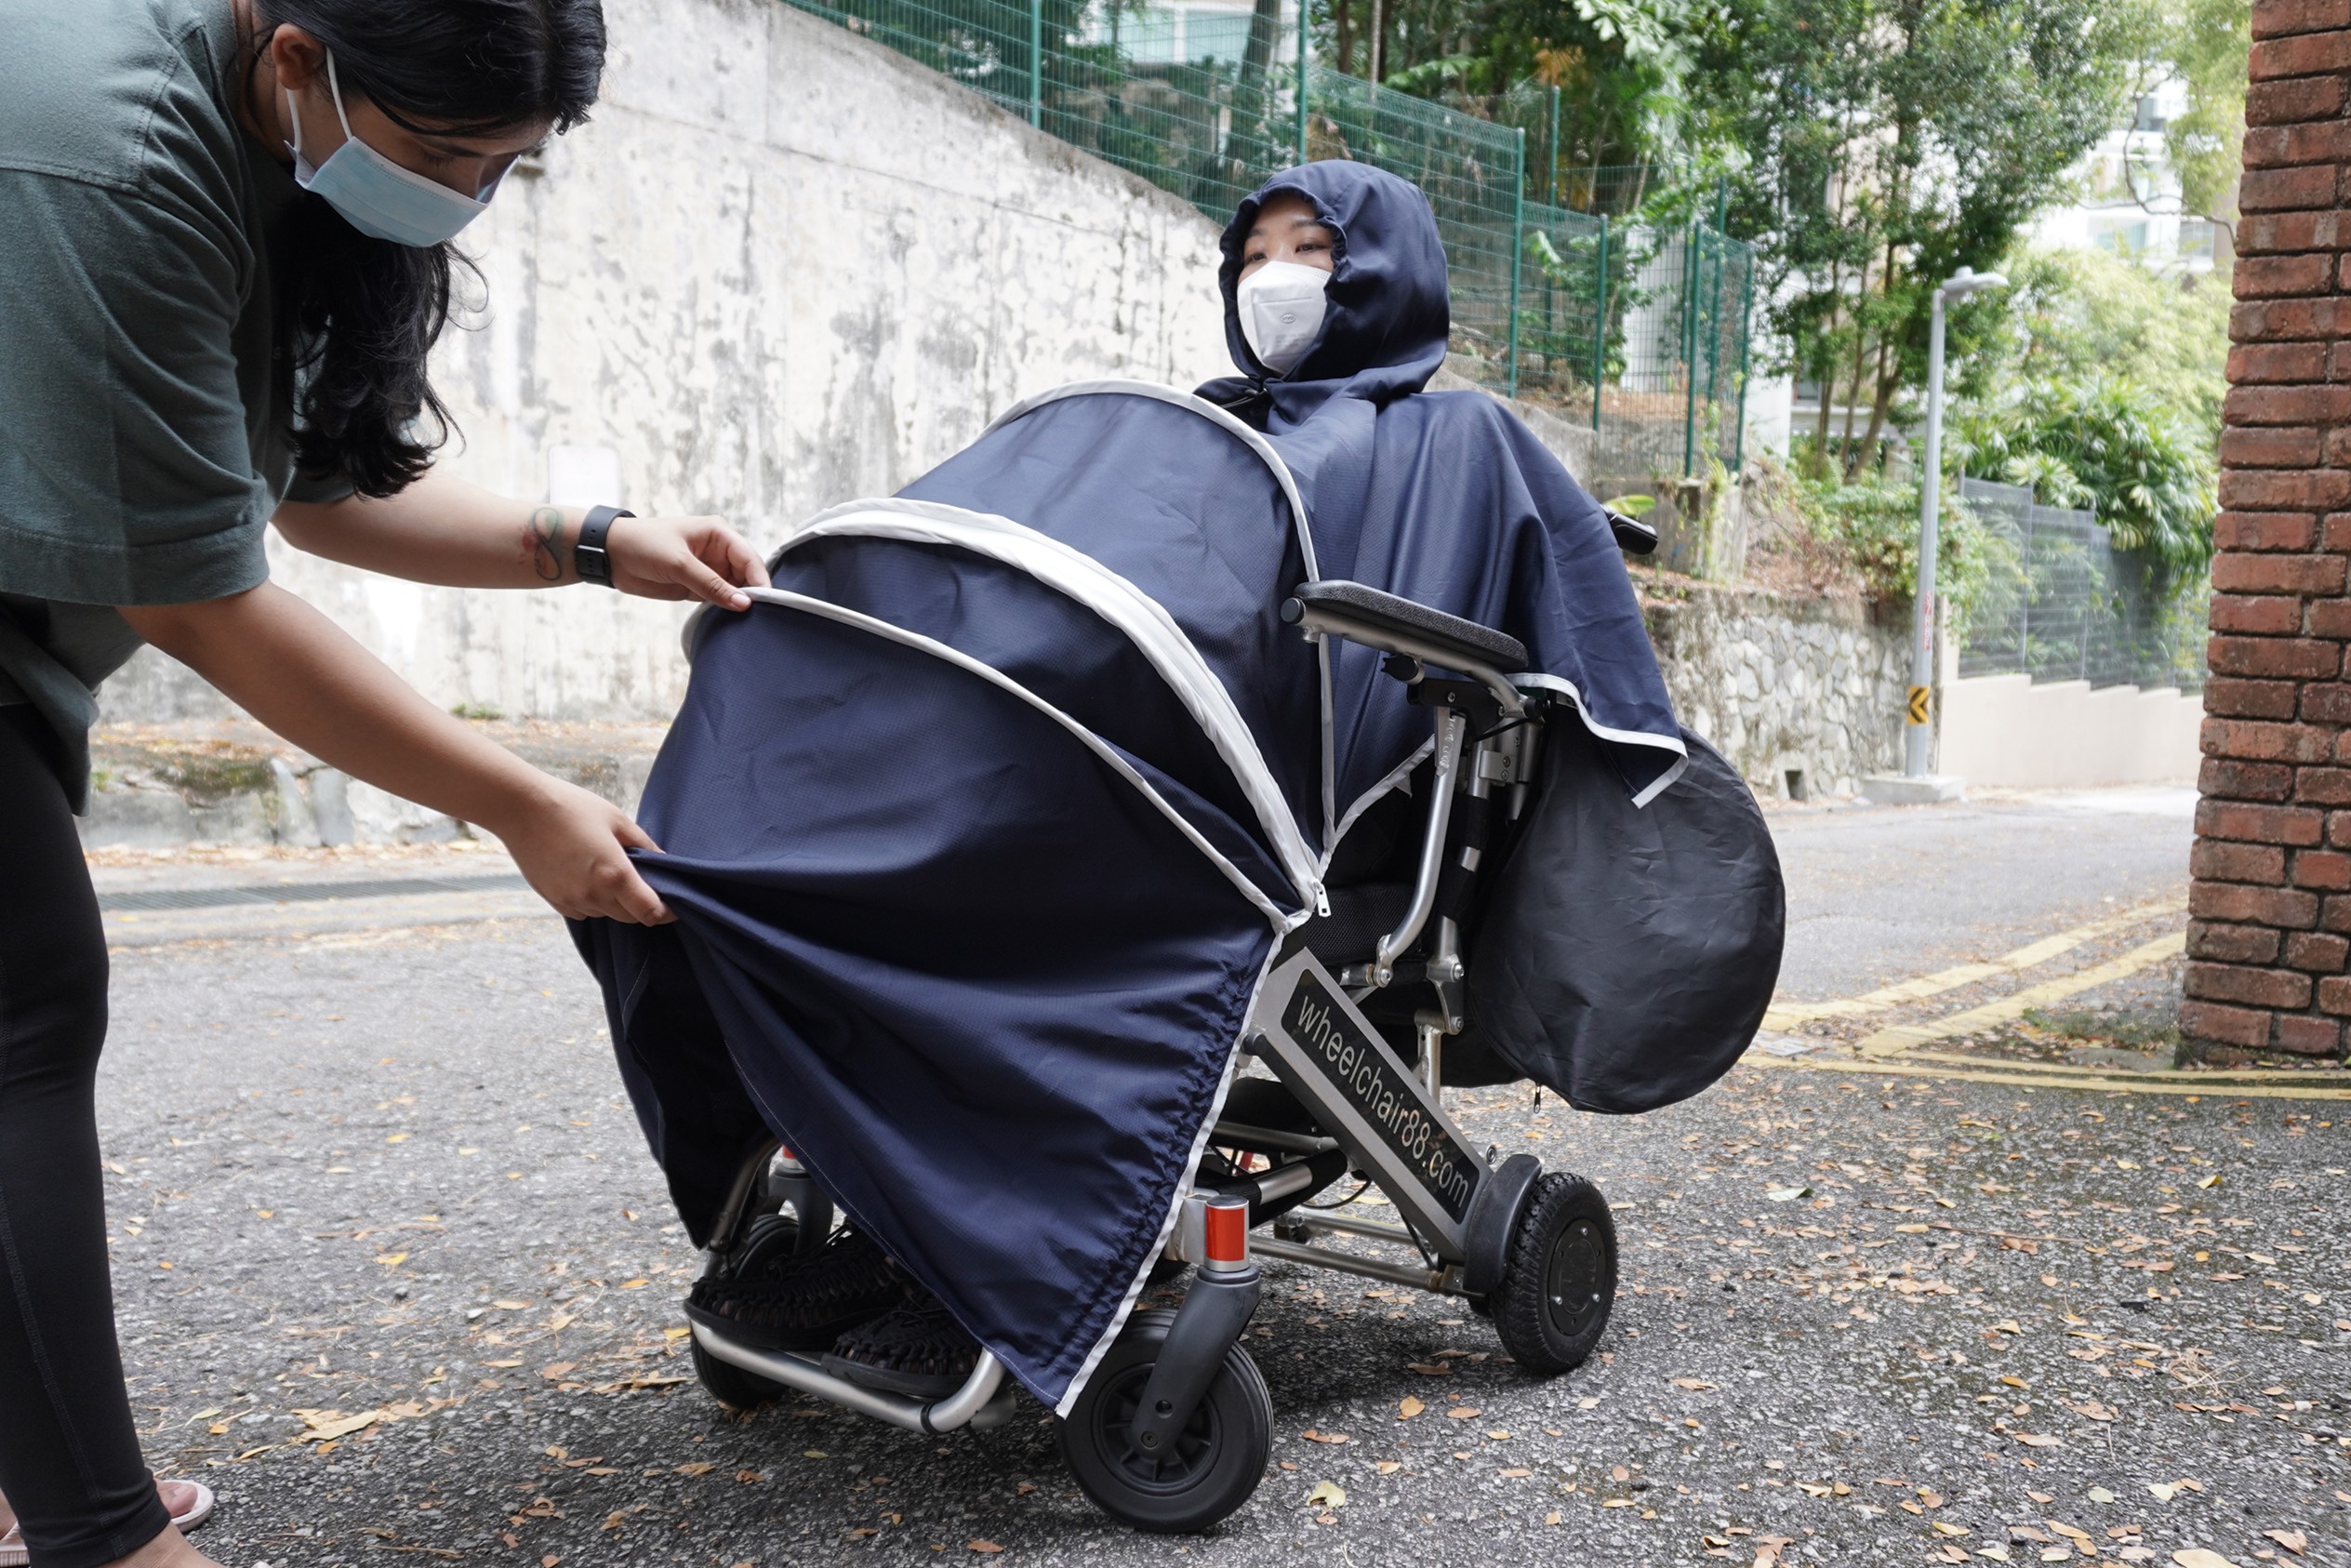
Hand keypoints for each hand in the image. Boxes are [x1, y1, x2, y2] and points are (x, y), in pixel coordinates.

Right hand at [483, 777, 675, 924]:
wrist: (520, 808)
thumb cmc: (572, 807)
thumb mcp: (617, 819)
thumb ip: (644, 845)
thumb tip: (663, 861)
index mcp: (615, 875)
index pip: (651, 912)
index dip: (668, 913)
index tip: (674, 906)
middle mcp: (593, 895)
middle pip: (631, 918)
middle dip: (643, 906)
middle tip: (646, 884)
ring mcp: (571, 901)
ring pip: (606, 914)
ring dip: (616, 903)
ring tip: (611, 873)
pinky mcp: (553, 900)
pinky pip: (583, 912)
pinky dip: (593, 902)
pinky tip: (587, 876)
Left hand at [606, 513, 769, 609]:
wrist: (611, 555)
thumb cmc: (643, 545)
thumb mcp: (679, 563)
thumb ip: (712, 585)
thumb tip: (743, 603)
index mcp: (718, 534)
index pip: (749, 557)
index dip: (760, 579)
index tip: (768, 601)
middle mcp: (718, 551)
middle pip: (746, 575)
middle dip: (752, 593)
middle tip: (760, 616)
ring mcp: (708, 570)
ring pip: (734, 590)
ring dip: (738, 604)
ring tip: (748, 622)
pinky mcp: (697, 587)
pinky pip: (718, 599)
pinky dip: (723, 609)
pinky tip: (731, 622)